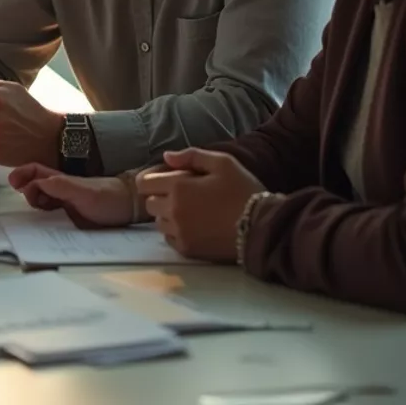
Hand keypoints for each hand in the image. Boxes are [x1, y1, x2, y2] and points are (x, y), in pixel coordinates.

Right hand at [9, 164, 133, 226]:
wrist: (132, 206)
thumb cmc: (109, 196)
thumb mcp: (83, 192)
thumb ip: (60, 186)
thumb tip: (35, 184)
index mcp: (61, 180)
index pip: (35, 171)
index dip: (22, 174)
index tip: (13, 184)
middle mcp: (61, 189)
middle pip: (35, 185)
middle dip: (26, 191)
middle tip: (31, 203)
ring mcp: (67, 202)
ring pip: (43, 199)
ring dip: (35, 204)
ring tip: (39, 213)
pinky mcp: (73, 215)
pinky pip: (53, 214)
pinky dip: (45, 217)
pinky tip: (48, 224)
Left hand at [138, 148, 264, 261]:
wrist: (262, 227)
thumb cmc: (243, 190)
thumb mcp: (223, 163)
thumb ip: (191, 156)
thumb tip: (167, 157)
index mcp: (178, 187)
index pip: (144, 183)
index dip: (152, 179)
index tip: (166, 180)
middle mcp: (172, 210)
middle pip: (150, 203)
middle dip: (161, 197)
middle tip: (184, 195)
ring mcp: (179, 232)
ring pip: (159, 222)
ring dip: (168, 215)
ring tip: (191, 211)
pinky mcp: (187, 249)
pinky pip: (169, 238)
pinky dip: (176, 232)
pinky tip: (195, 226)